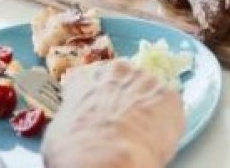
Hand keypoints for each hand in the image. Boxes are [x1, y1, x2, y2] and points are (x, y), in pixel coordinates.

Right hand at [43, 60, 185, 167]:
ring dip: (148, 109)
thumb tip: (81, 125)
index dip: (99, 98)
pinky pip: (170, 108)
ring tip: (143, 134)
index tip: (102, 112)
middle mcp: (119, 70)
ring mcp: (147, 80)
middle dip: (126, 99)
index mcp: (87, 76)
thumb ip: (74, 116)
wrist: (106, 159)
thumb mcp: (59, 131)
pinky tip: (157, 139)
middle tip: (125, 124)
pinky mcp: (171, 96)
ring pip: (151, 93)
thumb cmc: (76, 150)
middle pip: (126, 81)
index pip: (94, 80)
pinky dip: (167, 122)